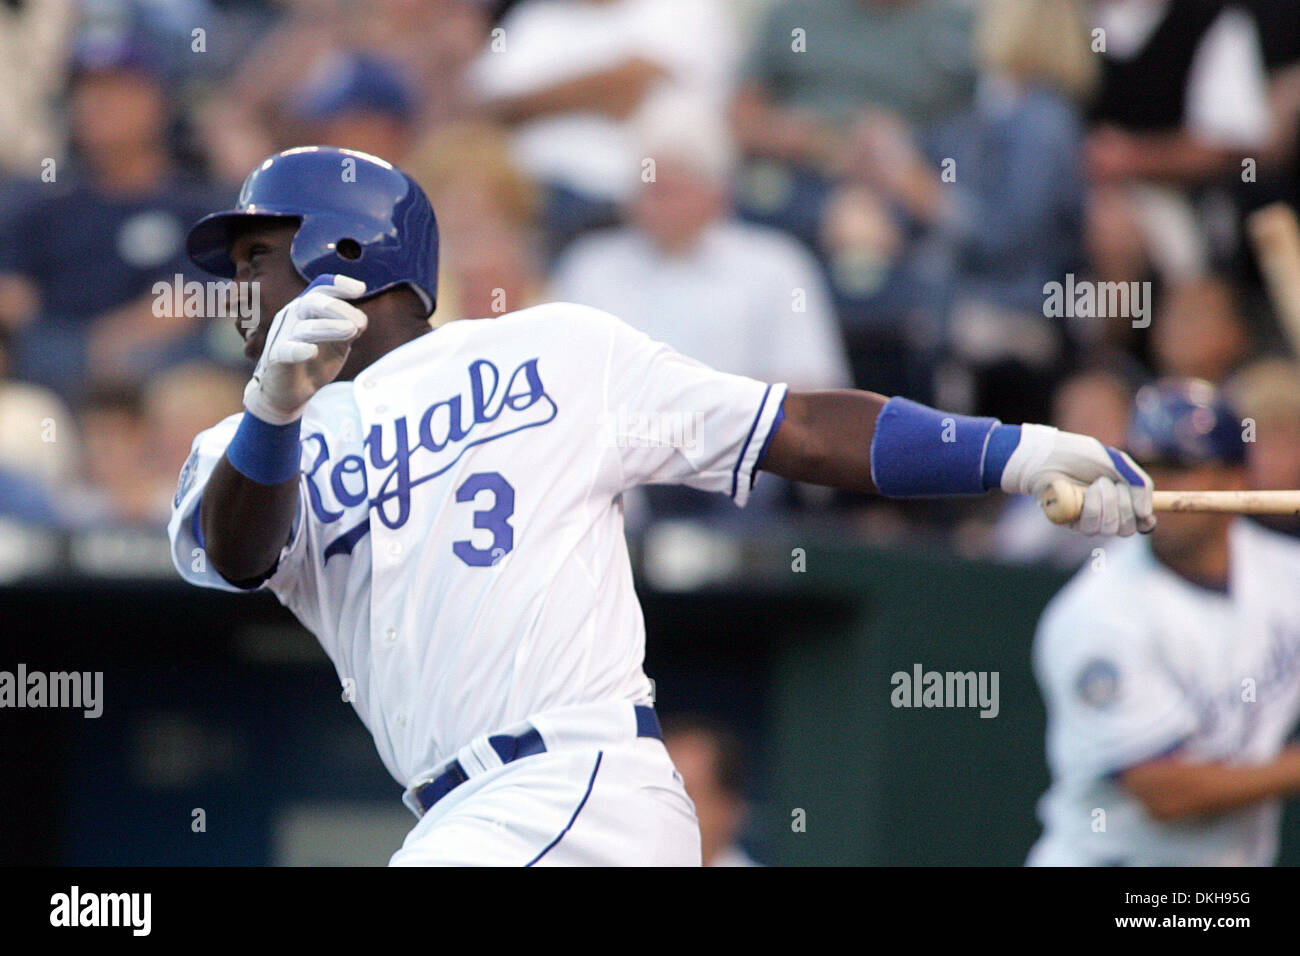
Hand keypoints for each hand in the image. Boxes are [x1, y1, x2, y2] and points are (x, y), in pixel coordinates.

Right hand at [244, 274, 367, 423]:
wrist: (289, 391)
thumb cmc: (314, 360)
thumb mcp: (338, 342)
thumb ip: (349, 328)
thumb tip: (361, 321)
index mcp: (306, 309)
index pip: (320, 289)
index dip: (339, 285)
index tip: (360, 290)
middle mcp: (292, 317)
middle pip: (313, 302)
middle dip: (339, 309)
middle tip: (360, 325)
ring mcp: (283, 336)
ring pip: (305, 327)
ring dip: (330, 327)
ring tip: (351, 331)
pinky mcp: (277, 358)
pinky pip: (286, 350)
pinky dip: (299, 350)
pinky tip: (312, 351)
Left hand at [1001, 424, 1155, 534]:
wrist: (1048, 454)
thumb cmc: (1081, 455)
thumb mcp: (1118, 463)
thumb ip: (1139, 484)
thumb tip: (1147, 514)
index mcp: (1119, 499)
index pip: (1139, 523)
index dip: (1145, 521)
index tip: (1145, 514)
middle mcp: (1104, 513)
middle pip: (1127, 529)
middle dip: (1124, 505)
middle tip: (1110, 483)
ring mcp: (1087, 519)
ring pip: (1110, 530)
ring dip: (1107, 504)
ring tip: (1095, 483)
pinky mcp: (1070, 523)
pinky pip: (1090, 528)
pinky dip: (1092, 508)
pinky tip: (1084, 492)